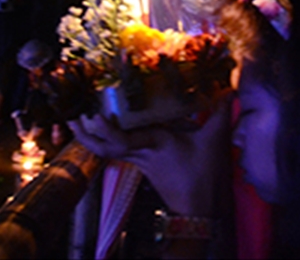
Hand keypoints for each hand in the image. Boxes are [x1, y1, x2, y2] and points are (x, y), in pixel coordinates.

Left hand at [68, 92, 232, 216]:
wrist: (197, 209)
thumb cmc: (202, 176)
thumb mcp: (214, 141)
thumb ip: (220, 112)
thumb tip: (229, 89)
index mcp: (154, 144)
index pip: (121, 139)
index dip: (105, 128)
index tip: (93, 113)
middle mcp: (141, 152)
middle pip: (103, 146)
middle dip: (84, 132)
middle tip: (70, 114)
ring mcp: (139, 160)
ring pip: (107, 149)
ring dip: (90, 136)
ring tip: (78, 119)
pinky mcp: (143, 164)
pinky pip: (117, 150)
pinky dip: (106, 139)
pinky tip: (105, 129)